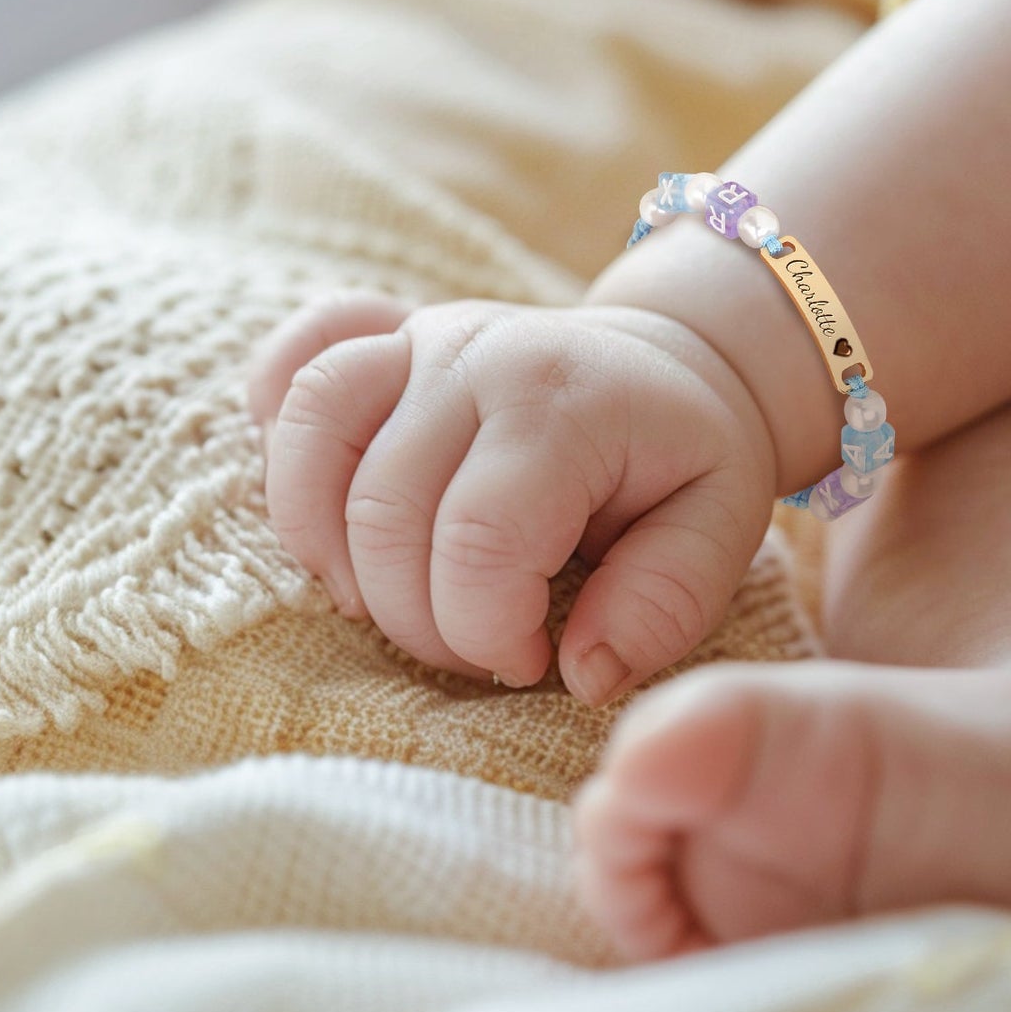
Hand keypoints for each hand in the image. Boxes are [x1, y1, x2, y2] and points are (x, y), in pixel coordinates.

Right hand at [247, 291, 776, 704]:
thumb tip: (579, 675)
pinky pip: (293, 368)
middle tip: (473, 645)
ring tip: (385, 599)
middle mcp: (475, 354)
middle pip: (383, 512)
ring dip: (330, 550)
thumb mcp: (723, 530)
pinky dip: (287, 445)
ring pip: (312, 439)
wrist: (668, 363)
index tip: (528, 660)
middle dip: (415, 618)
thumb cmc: (686, 458)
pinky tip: (326, 508)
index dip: (482, 632)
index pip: (477, 541)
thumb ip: (664, 605)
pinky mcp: (382, 336)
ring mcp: (419, 337)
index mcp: (562, 405)